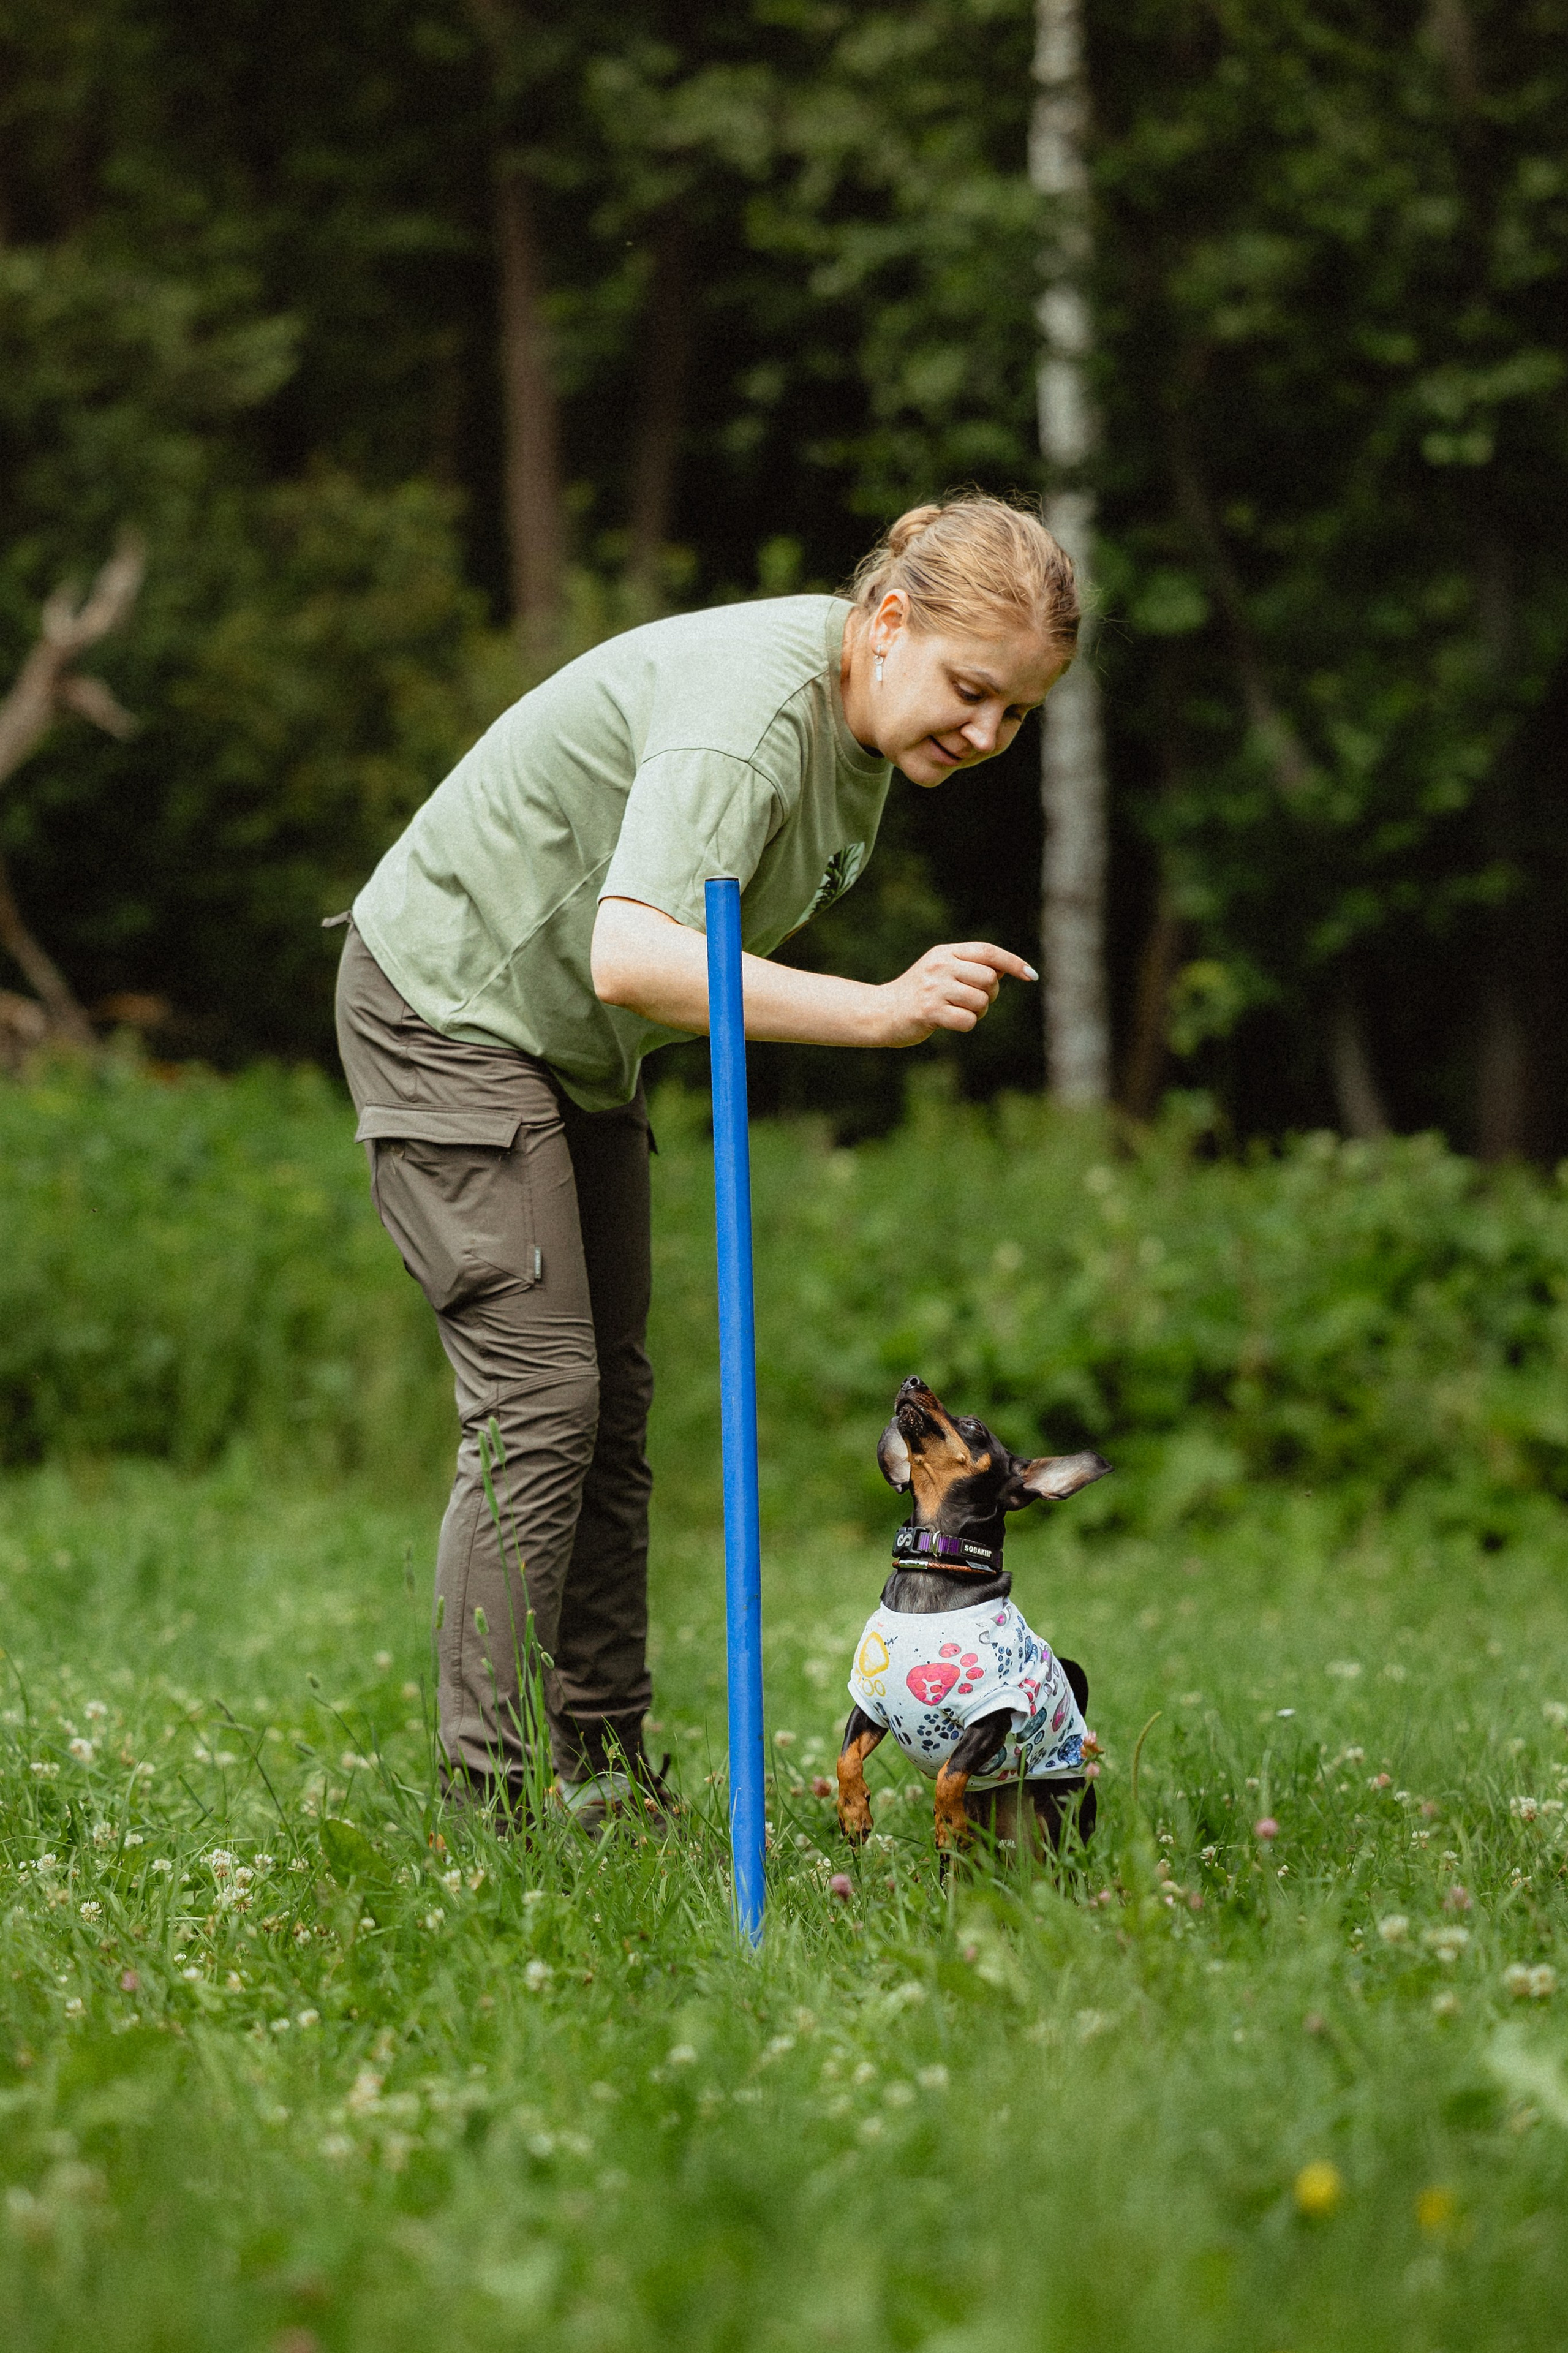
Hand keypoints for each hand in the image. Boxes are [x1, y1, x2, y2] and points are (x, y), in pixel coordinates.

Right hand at [870, 941, 1036, 1046]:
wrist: (881, 1012)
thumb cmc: (918, 994)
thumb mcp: (941, 971)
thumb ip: (969, 967)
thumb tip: (1006, 971)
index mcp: (945, 952)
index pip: (987, 952)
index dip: (1012, 963)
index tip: (1030, 976)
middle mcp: (940, 965)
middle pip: (989, 979)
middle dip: (989, 995)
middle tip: (972, 1003)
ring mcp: (934, 988)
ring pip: (981, 1001)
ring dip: (977, 1013)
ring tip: (958, 1012)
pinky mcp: (929, 1011)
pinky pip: (968, 1020)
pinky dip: (965, 1025)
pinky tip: (948, 1023)